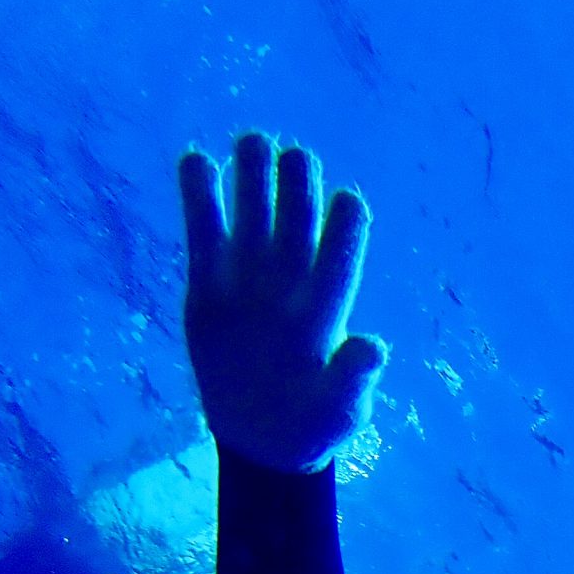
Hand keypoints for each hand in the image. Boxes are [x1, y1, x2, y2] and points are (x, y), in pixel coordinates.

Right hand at [179, 134, 386, 472]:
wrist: (265, 434)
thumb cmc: (314, 422)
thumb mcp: (339, 409)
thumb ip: (354, 379)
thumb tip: (375, 348)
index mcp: (326, 315)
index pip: (338, 265)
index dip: (345, 234)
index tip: (351, 199)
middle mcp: (290, 288)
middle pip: (296, 231)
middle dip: (297, 194)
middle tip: (298, 155)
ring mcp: (250, 283)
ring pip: (253, 222)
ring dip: (253, 182)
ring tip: (254, 139)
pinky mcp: (210, 287)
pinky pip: (204, 237)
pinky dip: (200, 201)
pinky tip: (197, 160)